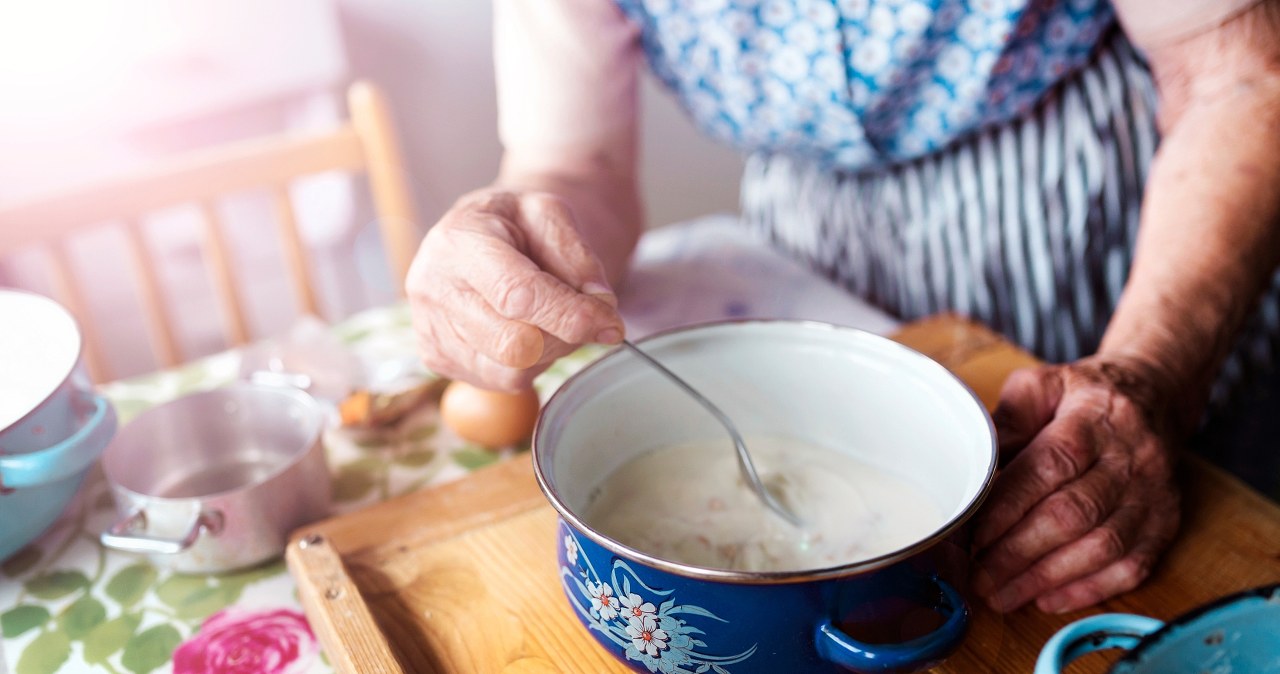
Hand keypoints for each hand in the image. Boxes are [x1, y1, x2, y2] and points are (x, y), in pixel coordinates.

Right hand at [406, 188, 624, 390]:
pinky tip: (528, 331)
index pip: (519, 295)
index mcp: (458, 241)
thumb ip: (579, 255)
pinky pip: (500, 382)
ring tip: (552, 319)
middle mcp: (432, 288)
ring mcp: (429, 328)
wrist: (479, 235)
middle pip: (516, 344)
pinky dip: (530, 364)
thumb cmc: (516, 224)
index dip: (571, 315)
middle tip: (586, 316)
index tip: (611, 323)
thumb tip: (602, 305)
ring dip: (550, 353)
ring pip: (511, 371)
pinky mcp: (437, 357)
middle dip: (565, 336)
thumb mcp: (551, 213)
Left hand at [970, 356, 1181, 613]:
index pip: (1051, 467)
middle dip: (1019, 553)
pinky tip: (1048, 598)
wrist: (1154, 394)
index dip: (1009, 507)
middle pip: (1074, 514)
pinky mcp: (1166, 521)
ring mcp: (1153, 493)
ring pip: (1103, 547)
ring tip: (1003, 595)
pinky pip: (1133, 566)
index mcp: (1093, 418)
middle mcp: (1130, 457)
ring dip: (1047, 578)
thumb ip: (1005, 423)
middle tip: (979, 576)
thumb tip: (973, 469)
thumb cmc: (1082, 395)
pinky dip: (1089, 589)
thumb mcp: (1039, 387)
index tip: (973, 536)